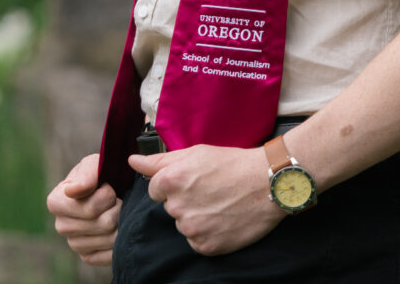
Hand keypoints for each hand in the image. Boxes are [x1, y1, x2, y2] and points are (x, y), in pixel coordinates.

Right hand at [47, 153, 121, 266]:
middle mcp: (61, 225)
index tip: (108, 186)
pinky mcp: (87, 256)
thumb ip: (87, 174)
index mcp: (56, 202)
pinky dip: (121, 239)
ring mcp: (74, 243)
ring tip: (117, 209)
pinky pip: (110, 254)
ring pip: (110, 238)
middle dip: (117, 207)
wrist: (113, 186)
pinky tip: (118, 225)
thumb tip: (71, 191)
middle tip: (117, 198)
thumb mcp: (95, 164)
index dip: (106, 196)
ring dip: (121, 221)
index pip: (90, 208)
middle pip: (103, 224)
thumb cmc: (101, 173)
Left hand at [128, 144, 284, 255]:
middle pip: (170, 207)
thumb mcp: (196, 153)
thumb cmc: (232, 163)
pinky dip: (207, 233)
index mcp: (171, 180)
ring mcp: (191, 229)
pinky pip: (196, 241)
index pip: (156, 189)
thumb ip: (159, 160)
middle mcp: (177, 207)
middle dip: (185, 200)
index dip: (174, 183)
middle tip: (210, 190)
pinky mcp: (205, 246)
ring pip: (184, 224)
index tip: (194, 179)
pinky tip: (223, 219)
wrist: (267, 183)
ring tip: (219, 203)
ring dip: (196, 217)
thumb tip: (132, 161)